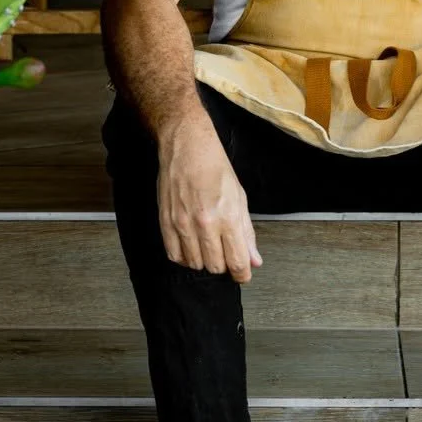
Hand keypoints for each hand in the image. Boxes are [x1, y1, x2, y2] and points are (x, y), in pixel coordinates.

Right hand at [157, 115, 261, 283]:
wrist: (187, 147)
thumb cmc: (214, 167)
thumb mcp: (239, 198)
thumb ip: (246, 232)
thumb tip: (254, 259)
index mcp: (228, 217)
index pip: (237, 261)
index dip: (242, 274)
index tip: (243, 274)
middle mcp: (205, 223)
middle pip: (216, 267)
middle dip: (224, 265)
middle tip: (225, 253)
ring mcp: (183, 224)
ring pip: (195, 264)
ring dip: (204, 261)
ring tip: (208, 246)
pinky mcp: (166, 222)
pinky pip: (174, 255)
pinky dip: (185, 257)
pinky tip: (191, 247)